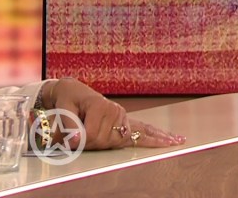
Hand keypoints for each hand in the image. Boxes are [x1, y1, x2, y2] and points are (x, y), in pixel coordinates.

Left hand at [46, 78, 185, 149]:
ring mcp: (124, 117)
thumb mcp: (62, 108)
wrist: (75, 92)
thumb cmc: (67, 100)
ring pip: (118, 142)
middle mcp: (116, 111)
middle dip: (88, 143)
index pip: (93, 135)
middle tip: (75, 133)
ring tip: (90, 134)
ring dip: (102, 144)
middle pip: (106, 141)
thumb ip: (69, 126)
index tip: (66, 136)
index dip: (77, 140)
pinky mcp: (128, 122)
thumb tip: (76, 140)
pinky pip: (145, 132)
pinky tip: (175, 141)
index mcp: (101, 105)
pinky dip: (159, 138)